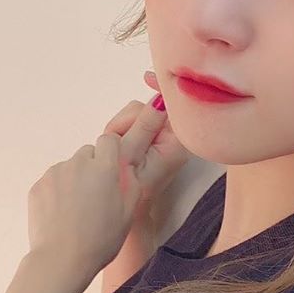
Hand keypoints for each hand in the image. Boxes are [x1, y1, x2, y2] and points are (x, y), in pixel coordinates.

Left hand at [26, 71, 191, 280]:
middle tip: (94, 195)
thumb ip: (131, 184)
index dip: (111, 152)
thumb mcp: (128, 214)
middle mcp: (78, 164)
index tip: (111, 168)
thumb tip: (126, 170)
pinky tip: (61, 214)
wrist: (61, 260)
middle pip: (87, 153)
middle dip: (92, 167)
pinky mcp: (38, 186)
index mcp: (103, 169)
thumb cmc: (99, 241)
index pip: (108, 140)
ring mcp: (54, 174)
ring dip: (73, 180)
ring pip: (68, 167)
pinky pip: (51, 181)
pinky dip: (56, 192)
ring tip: (76, 209)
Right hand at [104, 69, 192, 224]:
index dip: (162, 89)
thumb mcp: (132, 155)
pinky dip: (120, 133)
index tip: (147, 78)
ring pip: (136, 115)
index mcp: (177, 143)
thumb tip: (160, 100)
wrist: (124, 214)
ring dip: (120, 128)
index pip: (173, 106)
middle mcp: (172, 140)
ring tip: (116, 152)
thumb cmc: (129, 191)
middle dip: (129, 120)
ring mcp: (159, 141)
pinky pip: (131, 125)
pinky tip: (118, 150)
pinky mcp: (147, 142)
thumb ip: (144, 125)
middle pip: (149, 108)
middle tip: (117, 138)